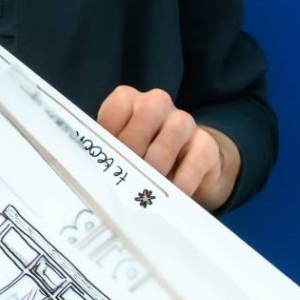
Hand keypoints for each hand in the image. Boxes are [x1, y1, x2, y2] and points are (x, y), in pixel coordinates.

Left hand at [96, 86, 238, 209]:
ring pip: (161, 152)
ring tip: (141, 196)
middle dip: (127, 163)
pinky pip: (190, 168)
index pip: (111, 114)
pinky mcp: (206, 144)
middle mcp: (156, 103)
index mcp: (128, 100)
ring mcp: (183, 121)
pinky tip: (168, 199)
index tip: (102, 168)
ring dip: (150, 178)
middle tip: (121, 186)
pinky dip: (177, 188)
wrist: (189, 159)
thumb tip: (93, 173)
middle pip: (135, 133)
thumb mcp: (120, 147)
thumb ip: (106, 151)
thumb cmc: (142, 151)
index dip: (105, 145)